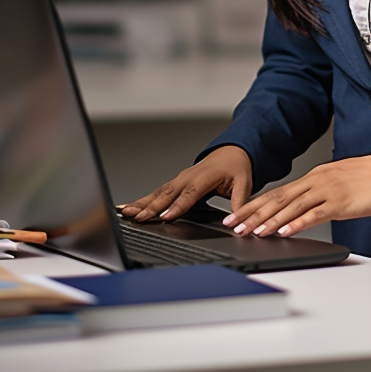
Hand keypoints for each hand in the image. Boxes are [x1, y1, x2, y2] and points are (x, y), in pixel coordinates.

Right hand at [120, 145, 252, 221]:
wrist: (232, 152)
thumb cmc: (237, 167)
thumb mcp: (244, 183)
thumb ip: (239, 201)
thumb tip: (236, 219)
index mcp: (206, 176)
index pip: (190, 193)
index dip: (178, 206)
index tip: (166, 217)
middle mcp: (189, 176)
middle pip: (168, 193)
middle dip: (152, 206)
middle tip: (138, 217)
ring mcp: (180, 179)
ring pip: (158, 192)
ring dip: (142, 202)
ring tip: (126, 212)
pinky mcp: (176, 183)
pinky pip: (157, 192)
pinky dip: (142, 200)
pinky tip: (129, 207)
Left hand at [223, 155, 370, 237]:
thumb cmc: (368, 178)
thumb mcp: (338, 180)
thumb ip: (320, 191)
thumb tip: (305, 206)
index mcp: (314, 176)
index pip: (278, 192)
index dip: (255, 203)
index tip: (237, 214)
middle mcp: (316, 181)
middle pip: (278, 198)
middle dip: (253, 212)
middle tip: (234, 225)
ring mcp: (327, 190)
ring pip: (292, 206)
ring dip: (270, 220)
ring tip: (253, 231)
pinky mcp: (340, 202)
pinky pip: (314, 214)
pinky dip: (297, 223)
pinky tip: (284, 232)